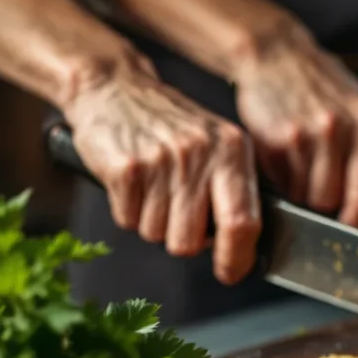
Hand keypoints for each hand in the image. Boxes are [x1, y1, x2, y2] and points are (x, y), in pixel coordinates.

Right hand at [63, 68, 259, 284]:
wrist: (114, 86)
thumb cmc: (170, 125)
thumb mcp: (215, 144)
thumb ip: (233, 190)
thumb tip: (242, 249)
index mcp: (232, 149)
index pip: (244, 222)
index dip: (237, 258)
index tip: (231, 272)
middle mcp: (201, 154)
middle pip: (192, 242)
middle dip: (181, 240)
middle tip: (176, 212)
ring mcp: (162, 160)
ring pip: (157, 235)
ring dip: (152, 222)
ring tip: (153, 187)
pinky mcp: (125, 168)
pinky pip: (127, 220)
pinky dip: (127, 210)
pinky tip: (132, 182)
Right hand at [232, 27, 357, 237]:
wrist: (278, 57)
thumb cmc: (325, 99)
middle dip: (348, 227)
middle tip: (334, 233)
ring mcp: (326, 130)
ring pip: (325, 200)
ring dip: (314, 208)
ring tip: (306, 189)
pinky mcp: (290, 136)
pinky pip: (294, 187)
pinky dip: (291, 191)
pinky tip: (289, 170)